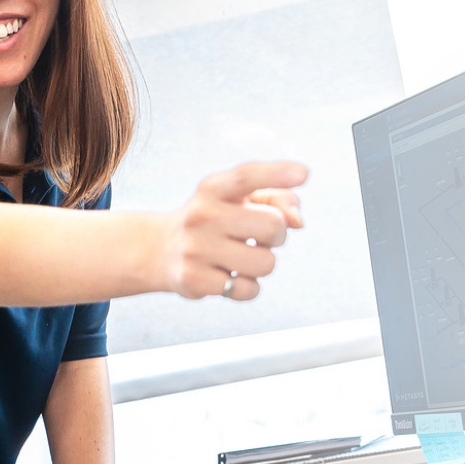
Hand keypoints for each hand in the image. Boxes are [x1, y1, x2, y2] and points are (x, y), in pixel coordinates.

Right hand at [160, 162, 308, 300]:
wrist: (160, 250)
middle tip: (260, 237)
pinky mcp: (193, 279)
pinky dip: (247, 287)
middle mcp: (202, 215)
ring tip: (242, 258)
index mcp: (213, 188)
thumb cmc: (214, 221)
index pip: (247, 176)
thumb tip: (298, 221)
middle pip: (273, 225)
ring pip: (266, 263)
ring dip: (263, 263)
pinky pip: (248, 289)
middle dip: (278, 235)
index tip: (304, 174)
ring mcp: (196, 248)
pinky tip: (229, 277)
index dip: (277, 174)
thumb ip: (276, 198)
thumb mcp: (238, 200)